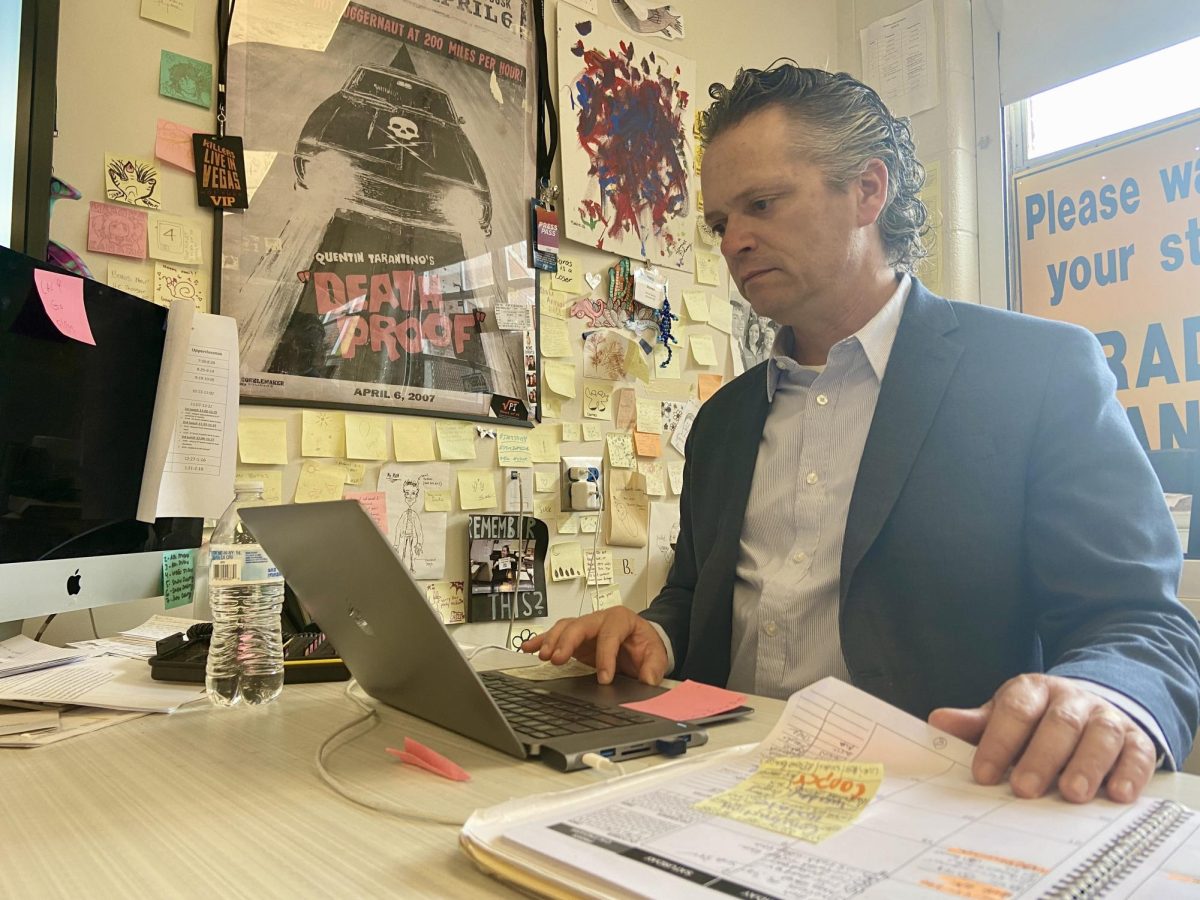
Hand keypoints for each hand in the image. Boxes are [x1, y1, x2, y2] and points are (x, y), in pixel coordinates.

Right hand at [519, 608, 667, 684]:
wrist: (640, 641)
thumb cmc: (644, 643)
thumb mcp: (656, 653)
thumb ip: (654, 666)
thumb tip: (649, 680)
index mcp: (621, 619)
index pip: (610, 635)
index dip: (606, 656)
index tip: (604, 678)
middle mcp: (600, 619)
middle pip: (580, 625)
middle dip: (568, 641)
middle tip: (558, 659)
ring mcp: (585, 627)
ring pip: (564, 627)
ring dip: (552, 641)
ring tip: (543, 656)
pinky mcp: (575, 637)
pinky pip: (555, 635)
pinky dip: (541, 640)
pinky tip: (528, 648)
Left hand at [929, 674, 1156, 803]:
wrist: (1086, 705)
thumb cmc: (1036, 719)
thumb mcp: (1004, 714)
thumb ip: (976, 723)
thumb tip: (937, 722)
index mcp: (1033, 691)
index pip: (1015, 710)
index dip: (998, 741)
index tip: (983, 774)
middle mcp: (1072, 700)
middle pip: (1058, 724)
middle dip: (1041, 757)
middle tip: (1024, 788)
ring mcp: (1106, 717)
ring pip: (1100, 735)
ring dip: (1086, 765)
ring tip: (1071, 794)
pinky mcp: (1136, 737)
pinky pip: (1137, 752)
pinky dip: (1129, 773)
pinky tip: (1117, 794)